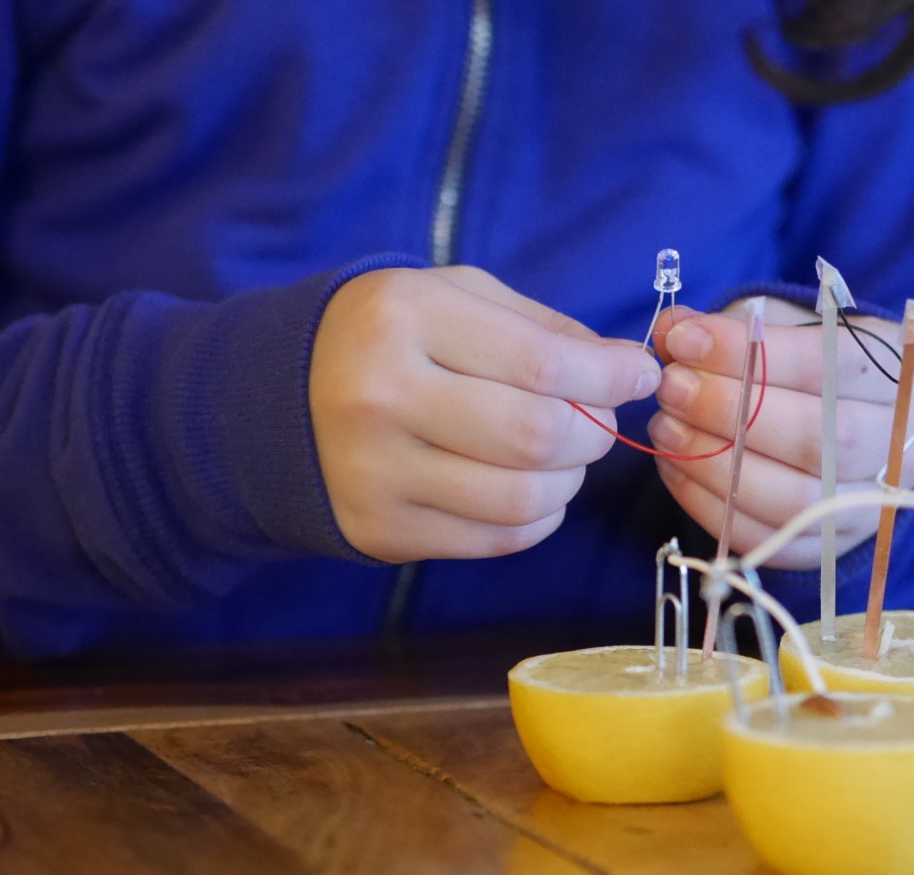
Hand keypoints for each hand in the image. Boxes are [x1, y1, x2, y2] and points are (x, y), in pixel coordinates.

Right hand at [309, 265, 659, 562]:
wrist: (275, 400)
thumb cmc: (388, 337)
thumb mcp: (453, 297)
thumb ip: (542, 328)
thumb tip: (627, 370)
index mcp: (402, 318)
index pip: (541, 364)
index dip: (609, 377)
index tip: (638, 375)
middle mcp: (380, 396)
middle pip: (537, 438)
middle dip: (595, 433)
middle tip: (601, 421)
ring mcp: (375, 472)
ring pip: (522, 500)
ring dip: (569, 482)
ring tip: (565, 457)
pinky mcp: (379, 530)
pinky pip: (494, 539)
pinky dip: (536, 518)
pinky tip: (530, 489)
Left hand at [649, 297, 913, 569]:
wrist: (850, 425)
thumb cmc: (815, 366)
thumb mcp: (787, 329)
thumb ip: (733, 327)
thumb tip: (671, 330)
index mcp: (906, 375)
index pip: (831, 363)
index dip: (752, 353)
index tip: (686, 340)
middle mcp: (904, 447)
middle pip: (819, 440)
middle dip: (730, 412)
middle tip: (671, 389)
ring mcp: (873, 507)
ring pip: (794, 500)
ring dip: (714, 464)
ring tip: (665, 428)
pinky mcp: (834, 548)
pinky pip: (770, 541)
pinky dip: (711, 507)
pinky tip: (675, 469)